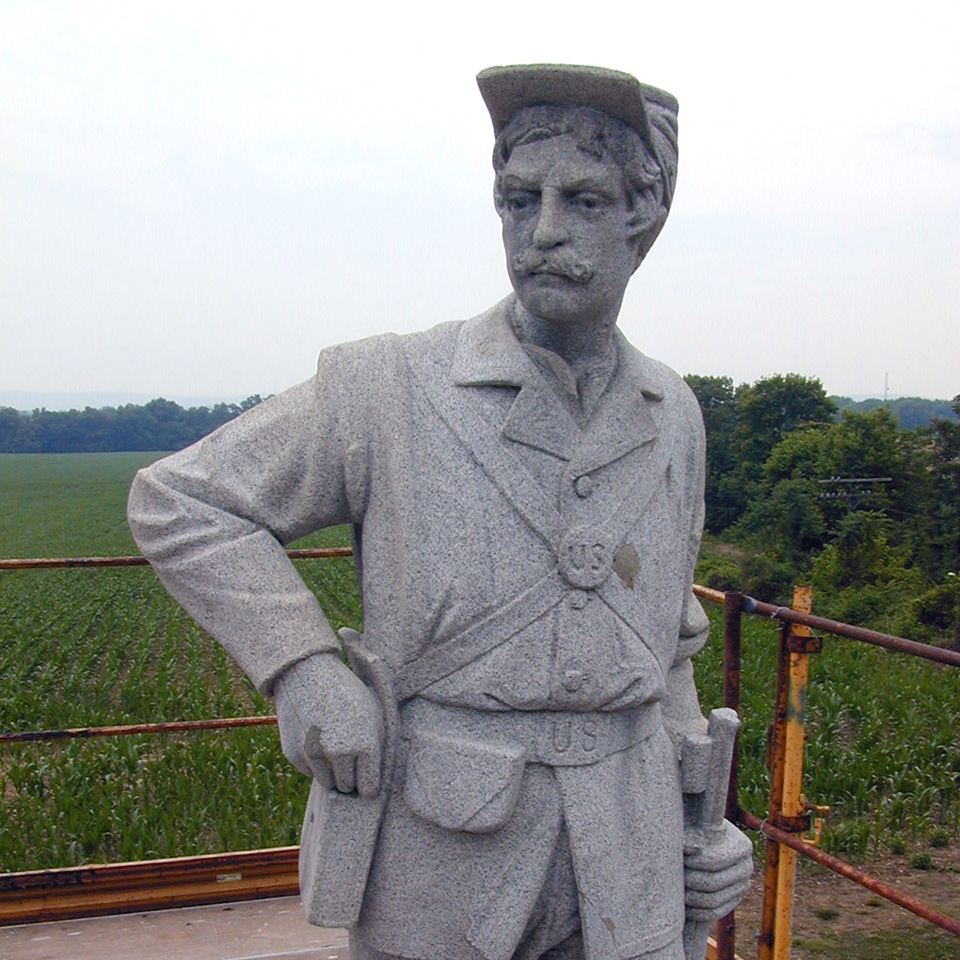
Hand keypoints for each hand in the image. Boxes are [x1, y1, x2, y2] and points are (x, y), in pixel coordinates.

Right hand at [274, 652, 383, 796]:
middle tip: (348, 754)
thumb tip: (378, 777)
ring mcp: (315, 755)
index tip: (366, 776)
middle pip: (347, 786)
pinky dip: (313, 762)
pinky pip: (309, 772)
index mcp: (365, 744)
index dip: (368, 783)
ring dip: (331, 771)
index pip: (369, 788)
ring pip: (327, 783)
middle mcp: (340, 753)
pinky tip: (315, 737)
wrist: (308, 672)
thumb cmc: (346, 692)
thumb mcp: (373, 712)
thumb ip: (378, 744)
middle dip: (350, 776)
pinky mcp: (294, 754)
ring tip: (332, 744)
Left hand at [684, 819, 753, 920]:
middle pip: (713, 882)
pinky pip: (715, 912)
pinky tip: (682, 905)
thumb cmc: (696, 827)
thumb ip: (692, 834)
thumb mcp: (696, 825)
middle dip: (689, 880)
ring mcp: (742, 886)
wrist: (703, 839)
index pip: (715, 861)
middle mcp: (747, 868)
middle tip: (671, 876)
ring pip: (714, 900)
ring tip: (674, 889)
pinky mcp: (733, 900)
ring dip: (691, 897)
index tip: (677, 857)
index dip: (692, 862)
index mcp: (744, 847)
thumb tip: (691, 848)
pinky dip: (696, 911)